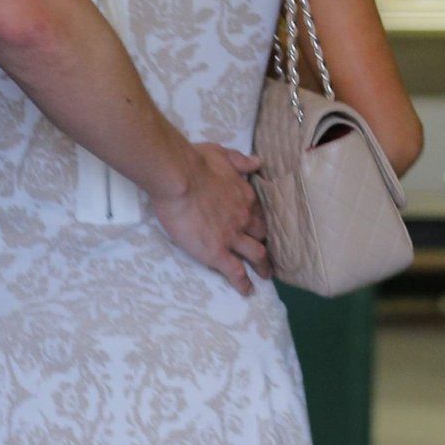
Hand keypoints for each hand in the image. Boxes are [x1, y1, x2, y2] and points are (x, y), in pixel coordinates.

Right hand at [152, 143, 268, 294]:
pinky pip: (235, 272)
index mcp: (245, 196)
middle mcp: (244, 218)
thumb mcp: (223, 153)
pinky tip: (247, 291)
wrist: (179, 178)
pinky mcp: (217, 252)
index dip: (260, 222)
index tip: (260, 229)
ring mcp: (232, 237)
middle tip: (266, 253)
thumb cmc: (196, 162)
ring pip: (256, 255)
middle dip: (266, 244)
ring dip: (262, 266)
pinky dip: (243, 283)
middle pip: (262, 235)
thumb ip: (241, 161)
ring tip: (265, 275)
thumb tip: (258, 163)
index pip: (258, 213)